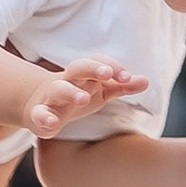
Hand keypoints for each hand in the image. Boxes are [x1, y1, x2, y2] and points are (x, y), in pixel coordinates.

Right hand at [22, 54, 147, 139]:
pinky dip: (44, 117)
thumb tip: (146, 81)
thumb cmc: (78, 94)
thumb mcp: (101, 91)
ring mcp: (52, 97)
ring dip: (71, 92)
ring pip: (59, 89)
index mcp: (85, 75)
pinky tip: (52, 123)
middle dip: (91, 68)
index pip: (98, 63)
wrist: (40, 104)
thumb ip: (121, 86)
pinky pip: (39, 114)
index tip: (127, 77)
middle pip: (78, 68)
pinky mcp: (39, 114)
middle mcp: (68, 81)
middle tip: (106, 74)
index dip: (112, 67)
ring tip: (83, 99)